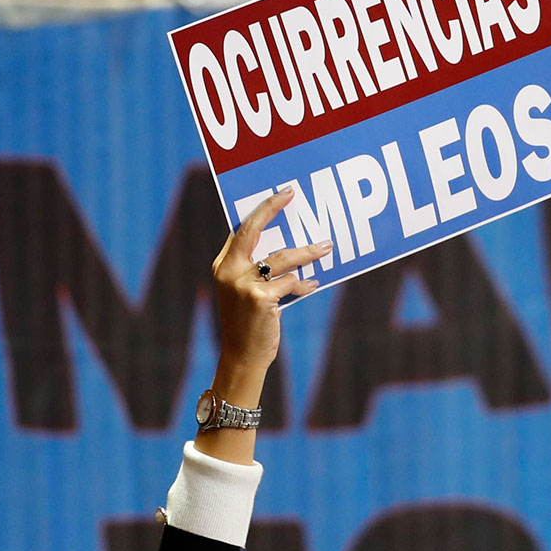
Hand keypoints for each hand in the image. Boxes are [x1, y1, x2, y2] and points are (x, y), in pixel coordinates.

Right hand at [210, 188, 330, 372]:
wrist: (242, 356)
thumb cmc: (248, 322)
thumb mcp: (244, 291)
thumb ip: (257, 269)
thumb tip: (290, 248)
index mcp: (223, 265)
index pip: (242, 228)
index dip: (263, 209)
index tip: (282, 195)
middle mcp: (229, 270)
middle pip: (253, 229)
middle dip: (273, 208)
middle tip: (292, 194)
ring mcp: (243, 284)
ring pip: (283, 257)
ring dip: (308, 252)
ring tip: (326, 247)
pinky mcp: (260, 298)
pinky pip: (291, 283)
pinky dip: (304, 284)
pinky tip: (313, 285)